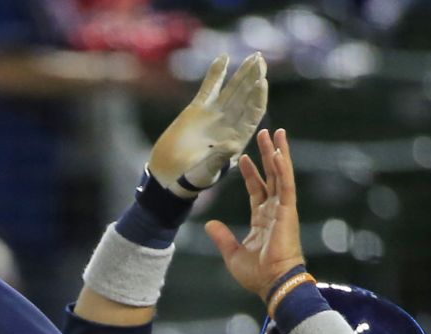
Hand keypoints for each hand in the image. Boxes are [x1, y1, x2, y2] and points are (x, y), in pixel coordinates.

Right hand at [148, 52, 267, 195]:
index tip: (261, 81)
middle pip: (247, 96)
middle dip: (255, 78)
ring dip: (242, 73)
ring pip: (232, 89)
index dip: (258, 97)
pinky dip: (216, 73)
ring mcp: (215, 115)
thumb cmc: (189, 179)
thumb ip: (219, 159)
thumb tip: (233, 146)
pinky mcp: (197, 110)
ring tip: (253, 56)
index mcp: (237, 138)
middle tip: (261, 59)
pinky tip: (223, 58)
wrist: (168, 177)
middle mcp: (230, 124)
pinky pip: (209, 88)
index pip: (253, 113)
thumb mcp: (205, 172)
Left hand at [205, 128, 305, 300]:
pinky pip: (285, 185)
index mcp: (263, 220)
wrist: (272, 283)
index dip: (250, 173)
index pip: (257, 190)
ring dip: (279, 153)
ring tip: (277, 133)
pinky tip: (279, 153)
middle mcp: (275, 211)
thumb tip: (210, 224)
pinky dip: (283, 169)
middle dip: (268, 154)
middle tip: (266, 134)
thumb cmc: (257, 274)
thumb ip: (222, 237)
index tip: (243, 158)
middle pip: (271, 176)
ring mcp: (283, 210)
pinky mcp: (288, 211)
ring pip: (281, 175)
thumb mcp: (232, 253)